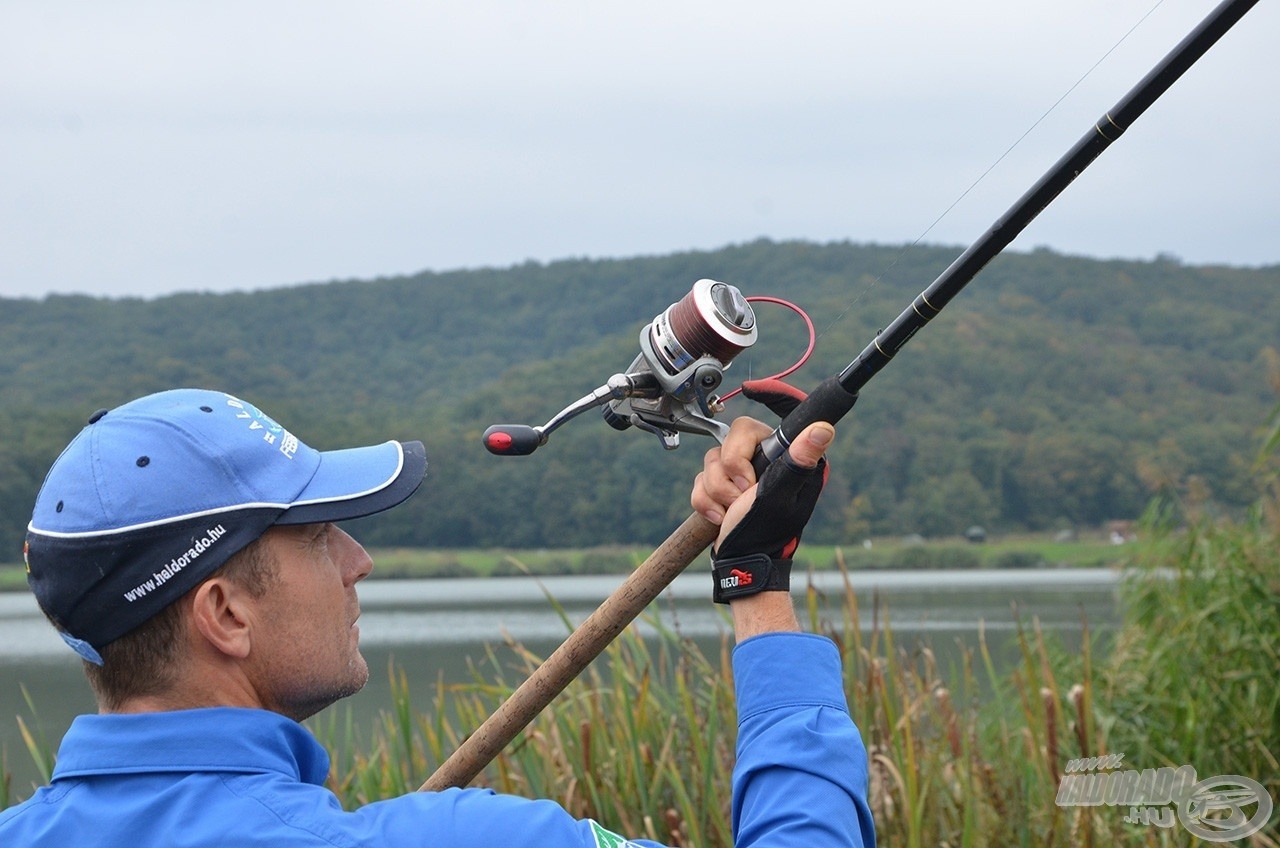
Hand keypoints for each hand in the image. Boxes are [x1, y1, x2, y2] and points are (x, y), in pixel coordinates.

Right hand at [692, 412, 833, 603]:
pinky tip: (719, 518)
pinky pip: (701, 477)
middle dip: (731, 468)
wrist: (739, 566)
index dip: (773, 395)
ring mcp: (745, 472)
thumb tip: (824, 428)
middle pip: (736, 435)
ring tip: (731, 511)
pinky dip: (704, 500)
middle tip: (743, 492)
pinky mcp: (724, 484)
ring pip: (714, 457)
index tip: (753, 390)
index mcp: (792, 458)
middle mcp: (770, 461)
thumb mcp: (780, 495)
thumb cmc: (764, 535)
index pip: (786, 414)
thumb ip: (797, 461)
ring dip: (716, 489)